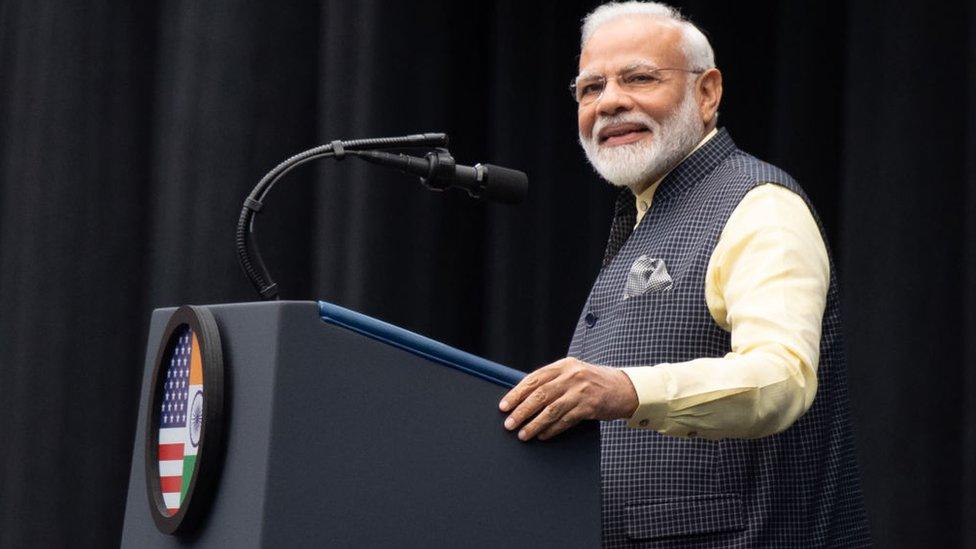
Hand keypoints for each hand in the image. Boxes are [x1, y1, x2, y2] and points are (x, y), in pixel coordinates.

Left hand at [498, 357, 638, 440]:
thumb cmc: (595, 382)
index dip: (517, 393)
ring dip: (534, 424)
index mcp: (564, 365)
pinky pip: (565, 421)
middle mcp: (572, 376)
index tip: (504, 405)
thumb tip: (525, 397)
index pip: (534, 379)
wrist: (625, 389)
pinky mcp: (590, 407)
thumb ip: (553, 380)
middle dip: (521, 411)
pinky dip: (552, 430)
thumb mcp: (574, 373)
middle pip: (540, 395)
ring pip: (551, 410)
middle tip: (509, 423)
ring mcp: (581, 391)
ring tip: (522, 434)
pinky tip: (542, 436)